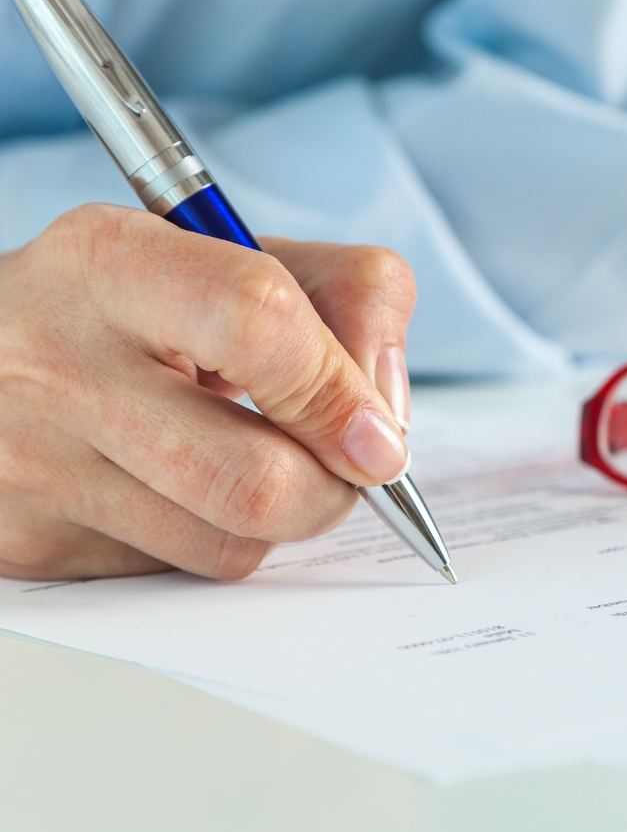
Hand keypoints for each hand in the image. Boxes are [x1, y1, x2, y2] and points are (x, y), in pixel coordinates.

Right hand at [0, 204, 415, 580]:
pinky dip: (210, 536)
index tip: (379, 433)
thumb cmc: (134, 304)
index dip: (340, 389)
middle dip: (334, 489)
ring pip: (230, 546)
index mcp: (111, 263)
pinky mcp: (30, 546)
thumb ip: (346, 297)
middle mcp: (53, 365)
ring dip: (275, 517)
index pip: (259, 323)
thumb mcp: (235, 258)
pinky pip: (179, 572)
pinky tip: (176, 484)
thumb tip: (386, 418)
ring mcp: (31, 468)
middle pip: (257, 481)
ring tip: (239, 455)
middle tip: (339, 465)